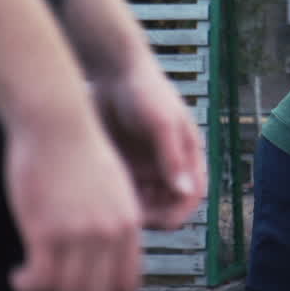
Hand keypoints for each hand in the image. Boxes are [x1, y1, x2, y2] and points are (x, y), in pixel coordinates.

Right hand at [4, 109, 141, 290]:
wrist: (57, 121)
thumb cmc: (76, 146)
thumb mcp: (111, 185)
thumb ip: (112, 218)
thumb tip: (103, 247)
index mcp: (128, 223)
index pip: (126, 286)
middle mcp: (109, 234)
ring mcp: (80, 235)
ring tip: (32, 286)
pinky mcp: (48, 230)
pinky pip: (41, 282)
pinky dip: (28, 288)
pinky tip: (19, 277)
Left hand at [91, 59, 206, 228]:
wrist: (111, 71)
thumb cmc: (145, 90)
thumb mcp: (161, 122)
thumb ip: (172, 157)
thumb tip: (185, 192)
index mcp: (188, 156)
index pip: (190, 198)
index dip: (175, 214)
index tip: (151, 219)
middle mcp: (167, 167)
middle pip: (165, 208)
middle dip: (149, 217)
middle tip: (124, 217)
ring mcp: (144, 168)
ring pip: (142, 205)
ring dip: (130, 211)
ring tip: (110, 206)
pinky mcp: (123, 167)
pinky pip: (122, 194)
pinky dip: (114, 200)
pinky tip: (99, 196)